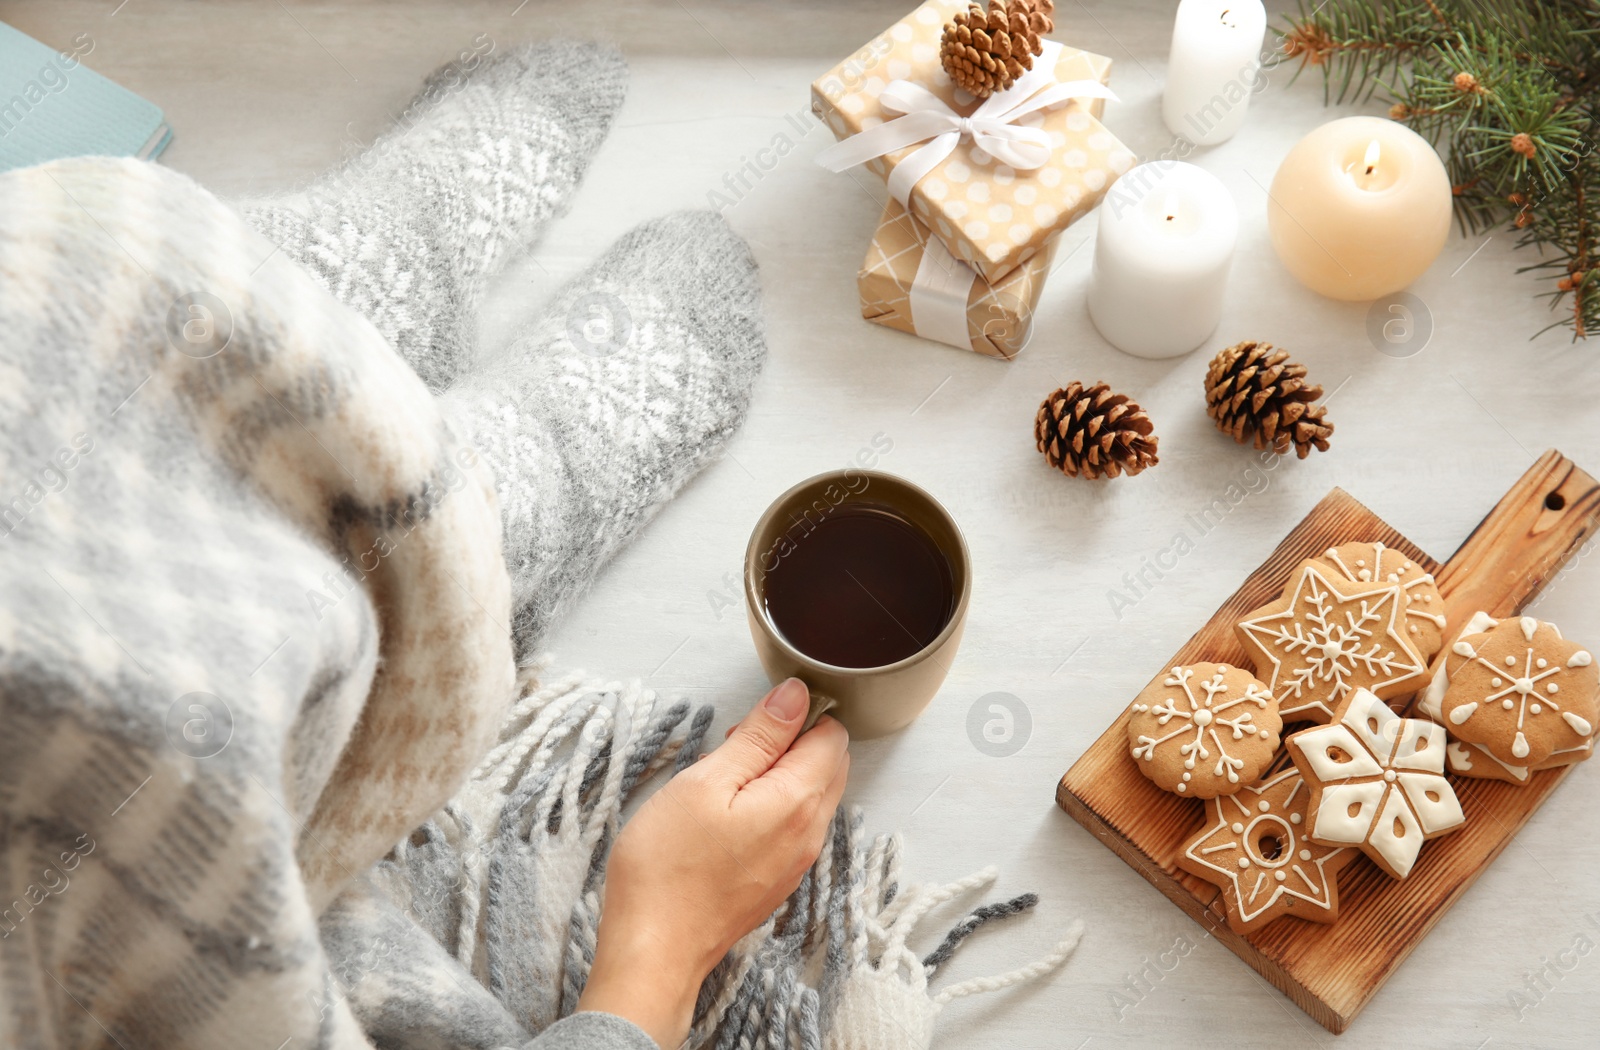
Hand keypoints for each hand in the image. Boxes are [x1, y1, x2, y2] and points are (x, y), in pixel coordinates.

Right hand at [577, 678, 848, 1047]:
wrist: (654, 950)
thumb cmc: (668, 867)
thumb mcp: (706, 781)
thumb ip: (759, 735)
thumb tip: (796, 696)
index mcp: (800, 801)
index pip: (832, 735)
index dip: (797, 715)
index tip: (753, 721)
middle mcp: (810, 833)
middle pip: (827, 764)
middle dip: (790, 742)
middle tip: (733, 748)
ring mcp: (796, 861)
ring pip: (809, 795)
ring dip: (776, 774)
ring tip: (720, 781)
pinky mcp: (777, 880)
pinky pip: (791, 826)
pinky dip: (769, 806)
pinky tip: (723, 815)